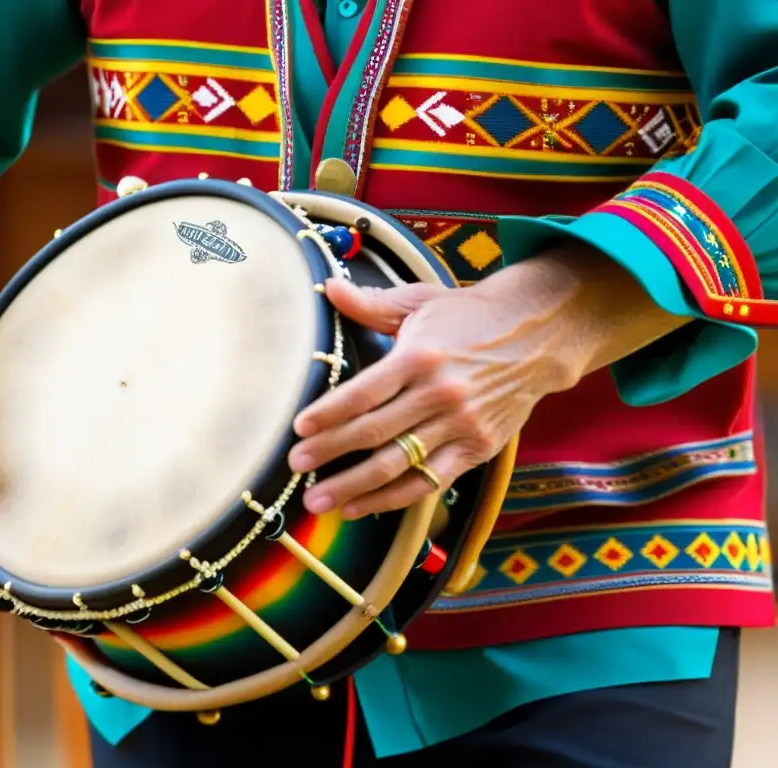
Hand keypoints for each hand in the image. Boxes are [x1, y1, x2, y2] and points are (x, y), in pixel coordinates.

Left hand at [288, 243, 689, 518]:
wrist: (539, 336)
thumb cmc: (469, 317)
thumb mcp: (421, 302)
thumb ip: (371, 303)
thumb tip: (327, 287)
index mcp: (420, 356)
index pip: (364, 392)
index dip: (329, 413)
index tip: (298, 429)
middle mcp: (439, 394)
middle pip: (374, 432)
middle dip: (330, 452)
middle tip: (295, 465)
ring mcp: (460, 425)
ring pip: (397, 465)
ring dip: (353, 486)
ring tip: (317, 501)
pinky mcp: (477, 449)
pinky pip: (427, 482)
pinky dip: (391, 499)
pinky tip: (359, 507)